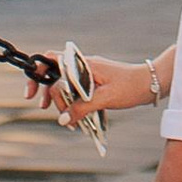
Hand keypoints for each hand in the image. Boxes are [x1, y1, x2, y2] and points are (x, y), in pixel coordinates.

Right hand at [24, 48, 160, 123]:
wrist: (150, 84)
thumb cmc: (130, 87)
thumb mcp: (105, 99)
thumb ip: (82, 108)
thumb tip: (62, 120)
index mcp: (84, 64)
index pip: (53, 61)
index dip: (38, 73)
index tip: (31, 92)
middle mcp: (84, 67)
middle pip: (55, 75)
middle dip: (47, 92)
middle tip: (42, 108)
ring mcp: (88, 75)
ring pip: (65, 86)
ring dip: (61, 102)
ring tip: (63, 120)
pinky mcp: (94, 85)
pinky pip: (77, 93)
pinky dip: (72, 105)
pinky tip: (74, 119)